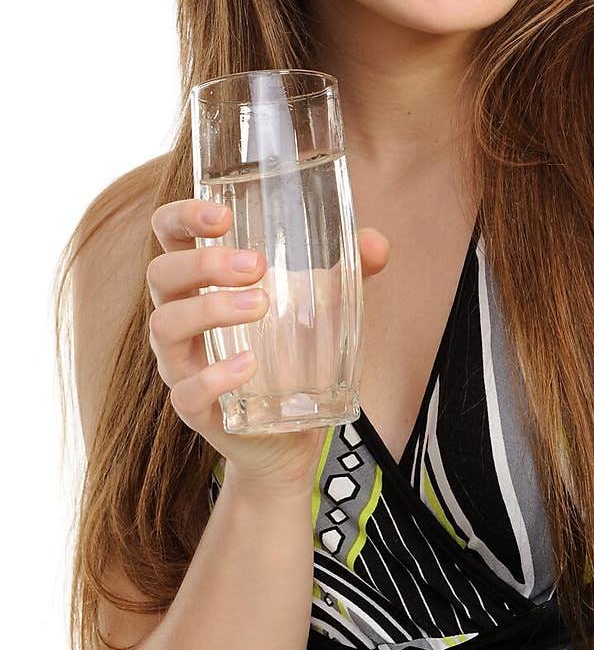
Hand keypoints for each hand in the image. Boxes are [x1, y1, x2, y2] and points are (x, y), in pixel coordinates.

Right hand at [147, 198, 388, 496]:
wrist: (293, 435)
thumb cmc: (296, 354)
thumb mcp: (324, 307)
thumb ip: (349, 272)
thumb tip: (376, 244)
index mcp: (202, 282)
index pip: (168, 235)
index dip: (182, 216)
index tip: (222, 215)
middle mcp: (181, 317)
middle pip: (161, 274)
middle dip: (204, 262)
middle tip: (258, 265)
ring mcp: (182, 364)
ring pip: (166, 326)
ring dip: (211, 308)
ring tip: (261, 305)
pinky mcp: (194, 408)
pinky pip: (186, 390)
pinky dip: (216, 374)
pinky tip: (250, 364)